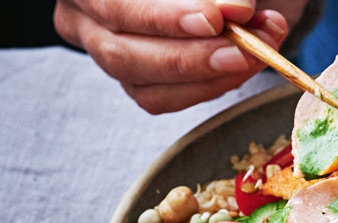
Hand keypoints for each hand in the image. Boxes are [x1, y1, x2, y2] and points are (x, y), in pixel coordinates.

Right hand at [54, 0, 289, 113]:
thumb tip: (237, 11)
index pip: (116, 5)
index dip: (164, 17)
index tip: (215, 19)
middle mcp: (82, 16)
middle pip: (122, 52)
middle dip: (191, 55)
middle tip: (243, 48)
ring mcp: (105, 52)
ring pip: (143, 84)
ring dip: (209, 74)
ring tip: (256, 53)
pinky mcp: (134, 81)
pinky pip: (164, 99)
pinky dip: (210, 86)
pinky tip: (243, 65)